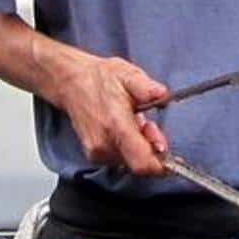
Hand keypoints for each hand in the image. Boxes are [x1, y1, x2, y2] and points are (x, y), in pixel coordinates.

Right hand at [48, 52, 170, 175]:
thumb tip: (162, 94)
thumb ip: (146, 88)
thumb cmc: (100, 78)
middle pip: (139, 162)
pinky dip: (127, 148)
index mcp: (116, 125)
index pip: (141, 162)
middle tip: (146, 124)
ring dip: (139, 147)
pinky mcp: (93, 155)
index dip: (160, 164)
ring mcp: (96, 152)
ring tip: (133, 122)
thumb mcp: (128, 74)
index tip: (167, 151)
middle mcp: (104, 144)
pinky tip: (123, 130)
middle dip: (151, 147)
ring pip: (130, 162)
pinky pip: (120, 159)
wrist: (72, 83)